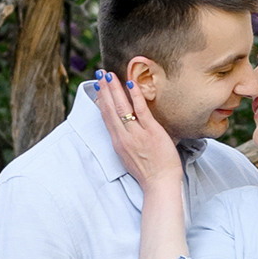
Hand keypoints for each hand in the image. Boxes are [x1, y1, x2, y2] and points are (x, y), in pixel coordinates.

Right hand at [93, 71, 183, 197]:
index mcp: (118, 142)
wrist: (160, 184)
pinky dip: (135, 96)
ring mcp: (136, 134)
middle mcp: (124, 137)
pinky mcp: (151, 132)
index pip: (106, 117)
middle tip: (100, 74)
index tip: (98, 87)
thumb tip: (127, 127)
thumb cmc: (149, 172)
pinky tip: (131, 83)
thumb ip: (127, 141)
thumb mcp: (130, 156)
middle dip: (104, 90)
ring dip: (114, 89)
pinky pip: (141, 110)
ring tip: (109, 75)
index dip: (101, 100)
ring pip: (121, 107)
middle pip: (110, 109)